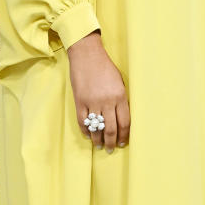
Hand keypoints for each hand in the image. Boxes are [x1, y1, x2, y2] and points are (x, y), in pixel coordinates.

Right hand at [67, 33, 129, 152]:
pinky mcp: (79, 101)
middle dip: (111, 142)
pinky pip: (82, 121)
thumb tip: (121, 118)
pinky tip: (89, 136)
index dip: (124, 135)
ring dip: (98, 140)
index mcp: (120, 96)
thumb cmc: (105, 67)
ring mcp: (92, 102)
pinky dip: (86, 131)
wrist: (87, 55)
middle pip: (111, 129)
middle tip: (111, 149)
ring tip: (100, 146)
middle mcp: (107, 101)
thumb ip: (121, 99)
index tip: (123, 143)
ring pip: (96, 128)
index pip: (124, 122)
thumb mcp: (120, 82)